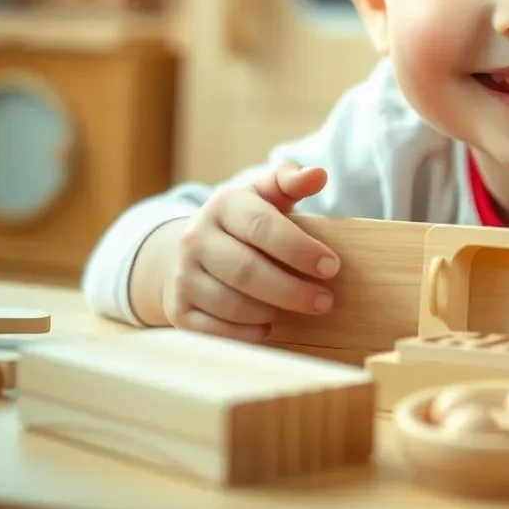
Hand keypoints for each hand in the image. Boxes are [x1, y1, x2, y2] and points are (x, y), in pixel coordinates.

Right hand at [162, 162, 339, 341]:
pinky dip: (246, 333)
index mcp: (223, 205)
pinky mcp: (178, 309)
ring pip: (231, 303)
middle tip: (325, 301)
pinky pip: (214, 330)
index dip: (299, 249)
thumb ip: (291, 181)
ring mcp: (182, 275)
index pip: (262, 227)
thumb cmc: (246, 219)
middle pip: (246, 271)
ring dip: (272, 311)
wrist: (193, 247)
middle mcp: (196, 239)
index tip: (331, 266)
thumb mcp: (266, 193)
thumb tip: (318, 175)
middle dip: (292, 290)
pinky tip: (270, 327)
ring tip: (302, 310)